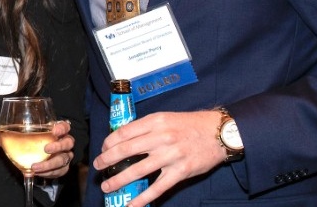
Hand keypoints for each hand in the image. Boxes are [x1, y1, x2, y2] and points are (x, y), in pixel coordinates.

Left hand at [0, 120, 75, 178]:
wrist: (37, 159)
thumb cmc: (31, 142)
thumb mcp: (20, 138)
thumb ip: (9, 138)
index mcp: (55, 131)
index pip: (65, 126)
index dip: (62, 128)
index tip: (54, 130)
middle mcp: (63, 143)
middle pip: (68, 142)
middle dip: (58, 146)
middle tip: (46, 149)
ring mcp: (64, 156)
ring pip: (64, 159)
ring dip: (50, 164)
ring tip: (36, 167)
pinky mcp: (62, 168)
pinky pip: (60, 171)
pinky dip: (49, 173)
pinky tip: (38, 173)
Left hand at [91, 110, 227, 206]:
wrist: (219, 133)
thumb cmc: (190, 125)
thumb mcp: (165, 118)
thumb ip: (146, 127)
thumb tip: (123, 138)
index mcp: (155, 122)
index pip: (124, 132)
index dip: (109, 142)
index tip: (103, 148)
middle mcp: (161, 138)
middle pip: (126, 151)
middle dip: (107, 160)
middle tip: (98, 166)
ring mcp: (171, 156)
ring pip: (137, 170)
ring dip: (119, 180)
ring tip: (108, 186)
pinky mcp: (180, 172)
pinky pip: (157, 188)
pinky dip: (142, 198)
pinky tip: (131, 204)